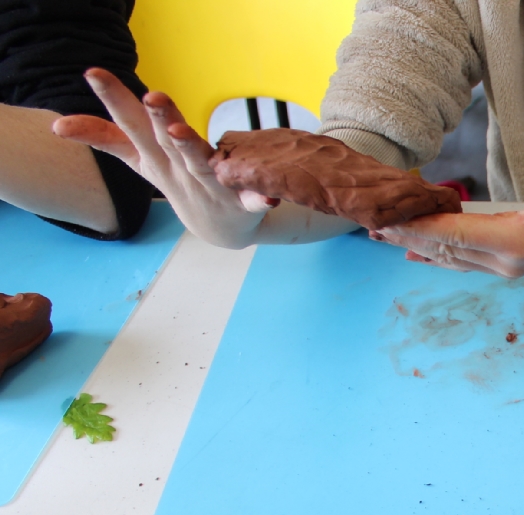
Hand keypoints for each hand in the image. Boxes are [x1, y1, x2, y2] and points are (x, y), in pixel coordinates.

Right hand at [51, 69, 274, 248]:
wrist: (221, 231)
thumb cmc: (179, 184)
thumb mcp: (142, 161)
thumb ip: (105, 138)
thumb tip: (58, 125)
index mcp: (155, 157)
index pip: (130, 125)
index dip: (114, 100)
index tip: (94, 73)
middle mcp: (179, 171)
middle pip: (166, 142)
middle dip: (158, 120)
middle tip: (152, 98)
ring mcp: (210, 188)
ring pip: (201, 165)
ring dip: (191, 151)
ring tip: (181, 133)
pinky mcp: (241, 203)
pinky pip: (250, 200)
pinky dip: (257, 199)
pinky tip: (266, 197)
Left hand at [375, 158, 523, 276]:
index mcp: (518, 242)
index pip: (454, 235)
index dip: (415, 228)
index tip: (381, 220)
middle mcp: (507, 262)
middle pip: (443, 250)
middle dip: (405, 238)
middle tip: (364, 224)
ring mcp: (506, 266)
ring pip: (449, 257)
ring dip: (414, 246)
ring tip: (379, 234)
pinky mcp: (506, 261)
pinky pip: (461, 259)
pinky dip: (433, 251)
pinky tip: (411, 251)